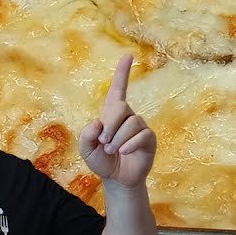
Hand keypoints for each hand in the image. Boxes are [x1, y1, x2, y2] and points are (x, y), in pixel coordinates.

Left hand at [79, 55, 155, 187]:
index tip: (128, 55)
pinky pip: (142, 135)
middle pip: (121, 106)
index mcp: (112, 113)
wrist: (117, 179)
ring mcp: (140, 126)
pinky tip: (124, 152)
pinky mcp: (149, 138)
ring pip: (131, 123)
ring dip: (118, 139)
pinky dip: (129, 145)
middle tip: (104, 142)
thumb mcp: (86, 149)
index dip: (122, 72)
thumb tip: (98, 123)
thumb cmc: (102, 161)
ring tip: (113, 151)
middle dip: (110, 125)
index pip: (118, 89)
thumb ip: (86, 136)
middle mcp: (128, 116)